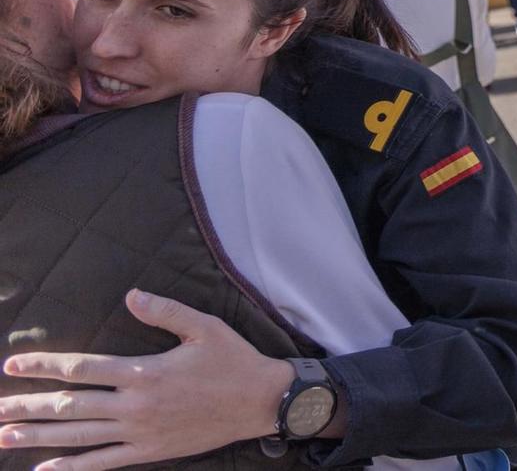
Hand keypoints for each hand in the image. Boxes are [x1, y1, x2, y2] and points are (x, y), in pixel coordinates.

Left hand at [0, 289, 296, 469]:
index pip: (82, 368)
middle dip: (28, 406)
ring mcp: (140, 432)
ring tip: (4, 437)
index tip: (12, 365)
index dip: (44, 366)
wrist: (261, 402)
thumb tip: (130, 295)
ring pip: (78, 437)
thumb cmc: (234, 360)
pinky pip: (103, 464)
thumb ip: (165, 310)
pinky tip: (45, 470)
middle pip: (71, 406)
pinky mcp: (149, 451)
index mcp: (145, 371)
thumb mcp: (205, 326)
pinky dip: (71, 469)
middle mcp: (136, 405)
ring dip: (38, 437)